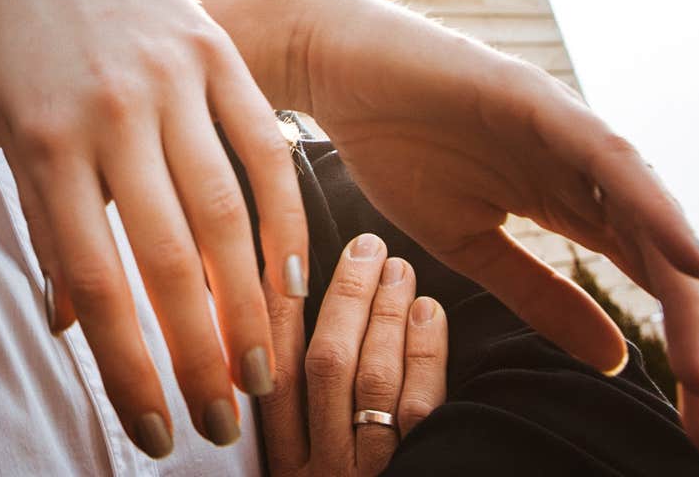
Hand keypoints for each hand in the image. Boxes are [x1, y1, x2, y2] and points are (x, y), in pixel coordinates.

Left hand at [0, 0, 310, 456]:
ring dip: (251, 305)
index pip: (94, 281)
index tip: (154, 431)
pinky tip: (295, 282)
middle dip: (199, 356)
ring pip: (224, 212)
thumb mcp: (19, 145)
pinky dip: (287, 219)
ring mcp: (166, 79)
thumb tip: (74, 333)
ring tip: (265, 371)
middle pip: (166, 258)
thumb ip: (52, 232)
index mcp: (45, 146)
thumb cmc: (26, 64)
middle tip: (226, 424)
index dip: (128, 367)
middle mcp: (108, 113)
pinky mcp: (213, 52)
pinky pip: (264, 148)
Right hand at [262, 233, 448, 476]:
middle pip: (322, 363)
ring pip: (370, 380)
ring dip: (386, 314)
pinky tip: (429, 314)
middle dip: (344, 297)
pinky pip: (419, 411)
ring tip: (398, 267)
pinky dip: (425, 355)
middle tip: (364, 245)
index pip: (269, 368)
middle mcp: (314, 468)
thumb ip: (292, 420)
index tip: (289, 251)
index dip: (277, 305)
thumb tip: (285, 332)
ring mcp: (362, 475)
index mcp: (277, 463)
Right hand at [283, 0, 698, 455]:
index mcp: (572, 201)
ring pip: (653, 222)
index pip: (651, 280)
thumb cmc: (390, 143)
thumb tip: (615, 358)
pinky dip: (658, 211)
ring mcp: (570, 132)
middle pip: (668, 261)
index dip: (684, 347)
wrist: (332, 68)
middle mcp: (588, 168)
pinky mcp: (541, 101)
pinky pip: (613, 163)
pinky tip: (695, 261)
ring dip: (693, 298)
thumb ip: (539, 296)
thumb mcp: (466, 245)